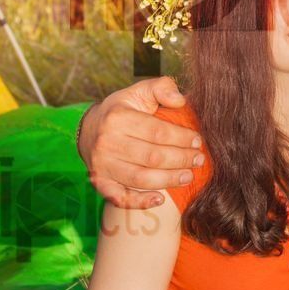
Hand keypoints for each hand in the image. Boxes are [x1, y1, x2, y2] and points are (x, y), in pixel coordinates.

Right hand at [79, 77, 199, 209]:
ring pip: (141, 179)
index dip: (182, 138)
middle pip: (152, 157)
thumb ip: (162, 88)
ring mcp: (102, 165)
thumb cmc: (124, 109)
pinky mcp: (100, 183)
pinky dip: (140, 202)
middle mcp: (107, 143)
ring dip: (169, 180)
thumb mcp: (140, 91)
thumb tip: (181, 100)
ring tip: (188, 176)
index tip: (198, 141)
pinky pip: (120, 197)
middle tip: (199, 160)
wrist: (90, 129)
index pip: (157, 132)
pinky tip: (160, 199)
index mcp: (118, 118)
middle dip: (181, 160)